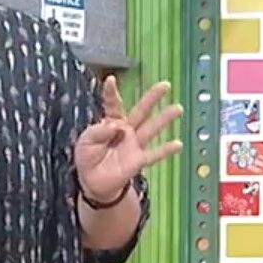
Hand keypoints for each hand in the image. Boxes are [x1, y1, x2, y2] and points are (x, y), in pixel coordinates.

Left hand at [75, 78, 183, 203]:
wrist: (93, 182)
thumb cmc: (88, 159)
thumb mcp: (85, 142)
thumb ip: (97, 132)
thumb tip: (114, 126)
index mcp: (111, 122)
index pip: (113, 104)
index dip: (111, 92)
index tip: (110, 80)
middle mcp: (126, 130)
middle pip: (141, 110)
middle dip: (152, 97)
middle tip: (165, 85)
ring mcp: (134, 144)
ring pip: (151, 128)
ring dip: (164, 118)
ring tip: (177, 108)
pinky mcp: (138, 160)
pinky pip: (154, 154)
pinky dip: (166, 150)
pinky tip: (178, 144)